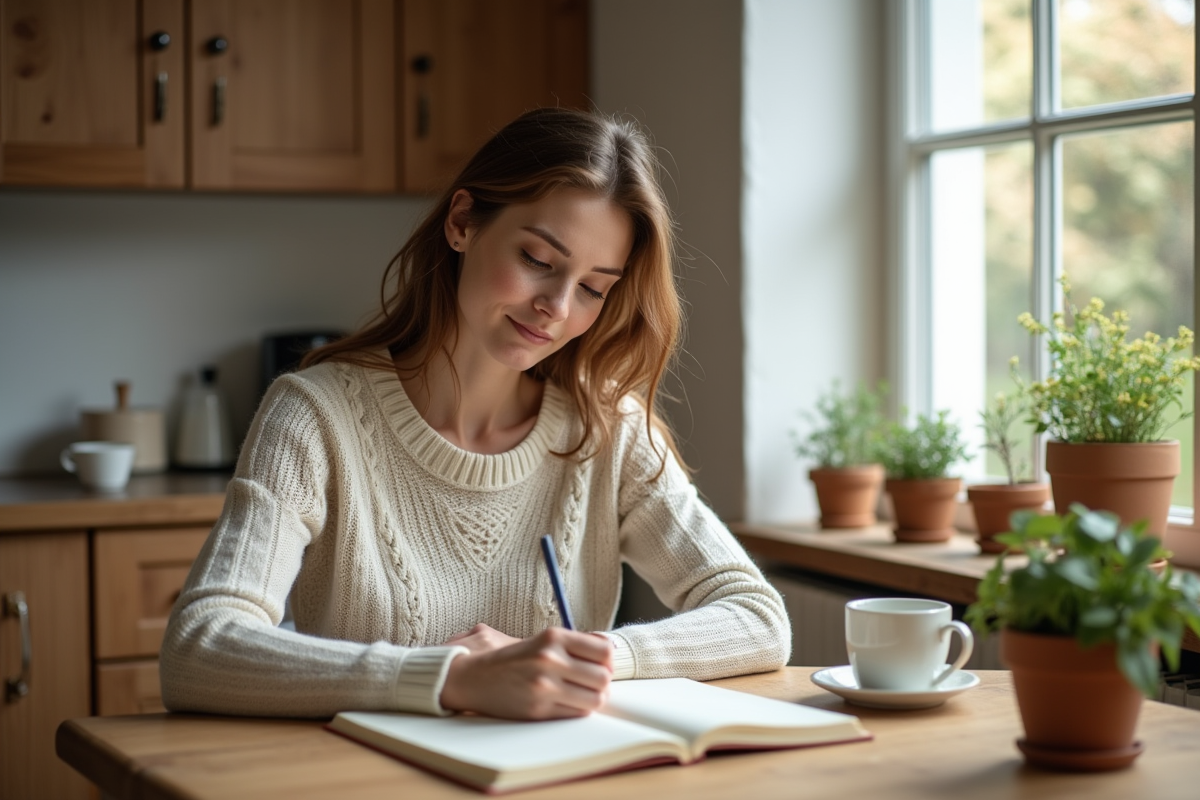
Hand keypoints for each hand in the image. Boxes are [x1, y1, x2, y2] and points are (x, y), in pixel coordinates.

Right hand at [440, 628, 613, 719]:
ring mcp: (544, 686)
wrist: (466, 677)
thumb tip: (605, 645)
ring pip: (595, 699)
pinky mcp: (538, 710)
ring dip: (592, 699)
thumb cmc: (502, 657)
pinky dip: (577, 711)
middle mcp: (551, 659)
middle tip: (591, 683)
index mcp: (552, 636)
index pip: (604, 650)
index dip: (606, 660)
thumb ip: (569, 641)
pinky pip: (576, 714)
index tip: (599, 664)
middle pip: (603, 676)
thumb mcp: (535, 639)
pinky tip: (566, 705)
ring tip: (581, 696)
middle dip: (602, 682)